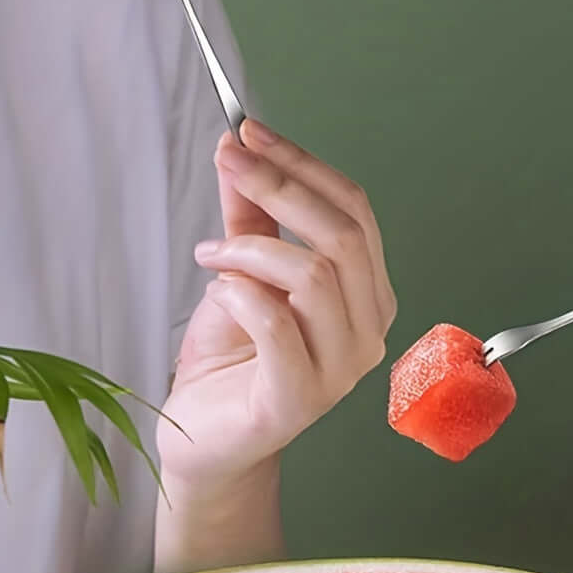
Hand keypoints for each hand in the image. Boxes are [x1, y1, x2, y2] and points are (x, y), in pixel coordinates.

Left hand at [157, 118, 396, 489]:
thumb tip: (236, 148)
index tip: (249, 132)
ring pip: (315, 276)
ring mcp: (341, 371)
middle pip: (344, 237)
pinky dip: (241, 293)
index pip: (355, 212)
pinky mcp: (299, 399)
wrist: (204, 439)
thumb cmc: (231, 359)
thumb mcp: (241, 271)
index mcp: (367, 296)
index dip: (303, 165)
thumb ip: (247, 216)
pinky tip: (219, 291)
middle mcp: (368, 332)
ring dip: (252, 248)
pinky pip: (278, 324)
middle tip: (230, 160)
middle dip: (282, 186)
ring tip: (211, 255)